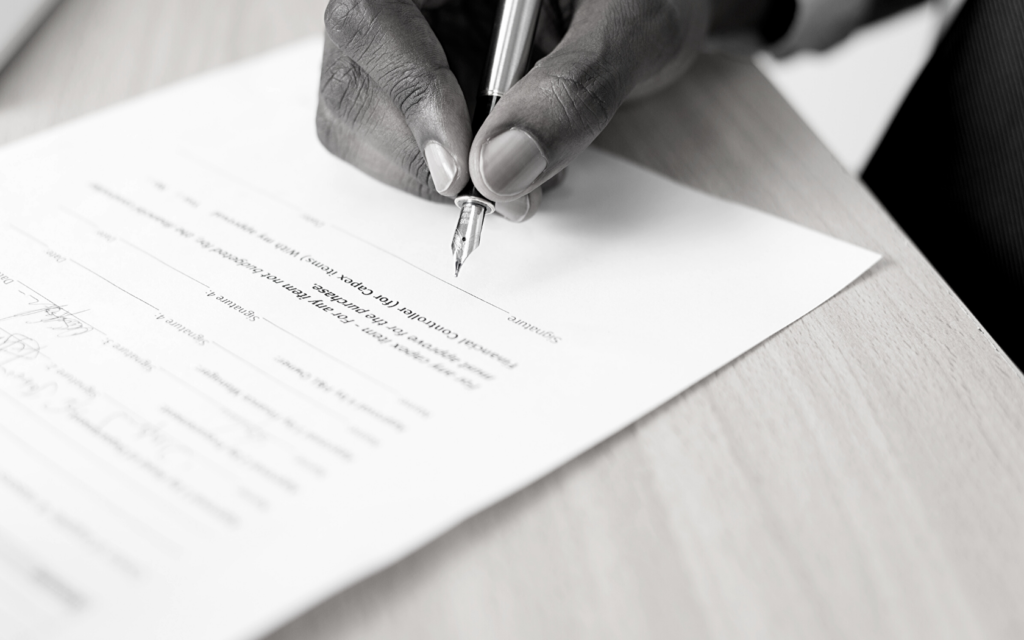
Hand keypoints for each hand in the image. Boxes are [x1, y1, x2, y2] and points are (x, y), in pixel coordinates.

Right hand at [316, 0, 760, 219]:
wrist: (648, 7)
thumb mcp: (634, 26)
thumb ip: (574, 89)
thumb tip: (502, 171)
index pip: (370, 15)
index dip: (406, 93)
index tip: (460, 167)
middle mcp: (407, 2)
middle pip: (350, 81)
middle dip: (423, 155)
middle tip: (506, 186)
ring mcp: (399, 43)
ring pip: (357, 123)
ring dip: (435, 175)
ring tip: (522, 168)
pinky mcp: (409, 86)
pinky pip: (390, 146)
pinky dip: (444, 179)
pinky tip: (505, 161)